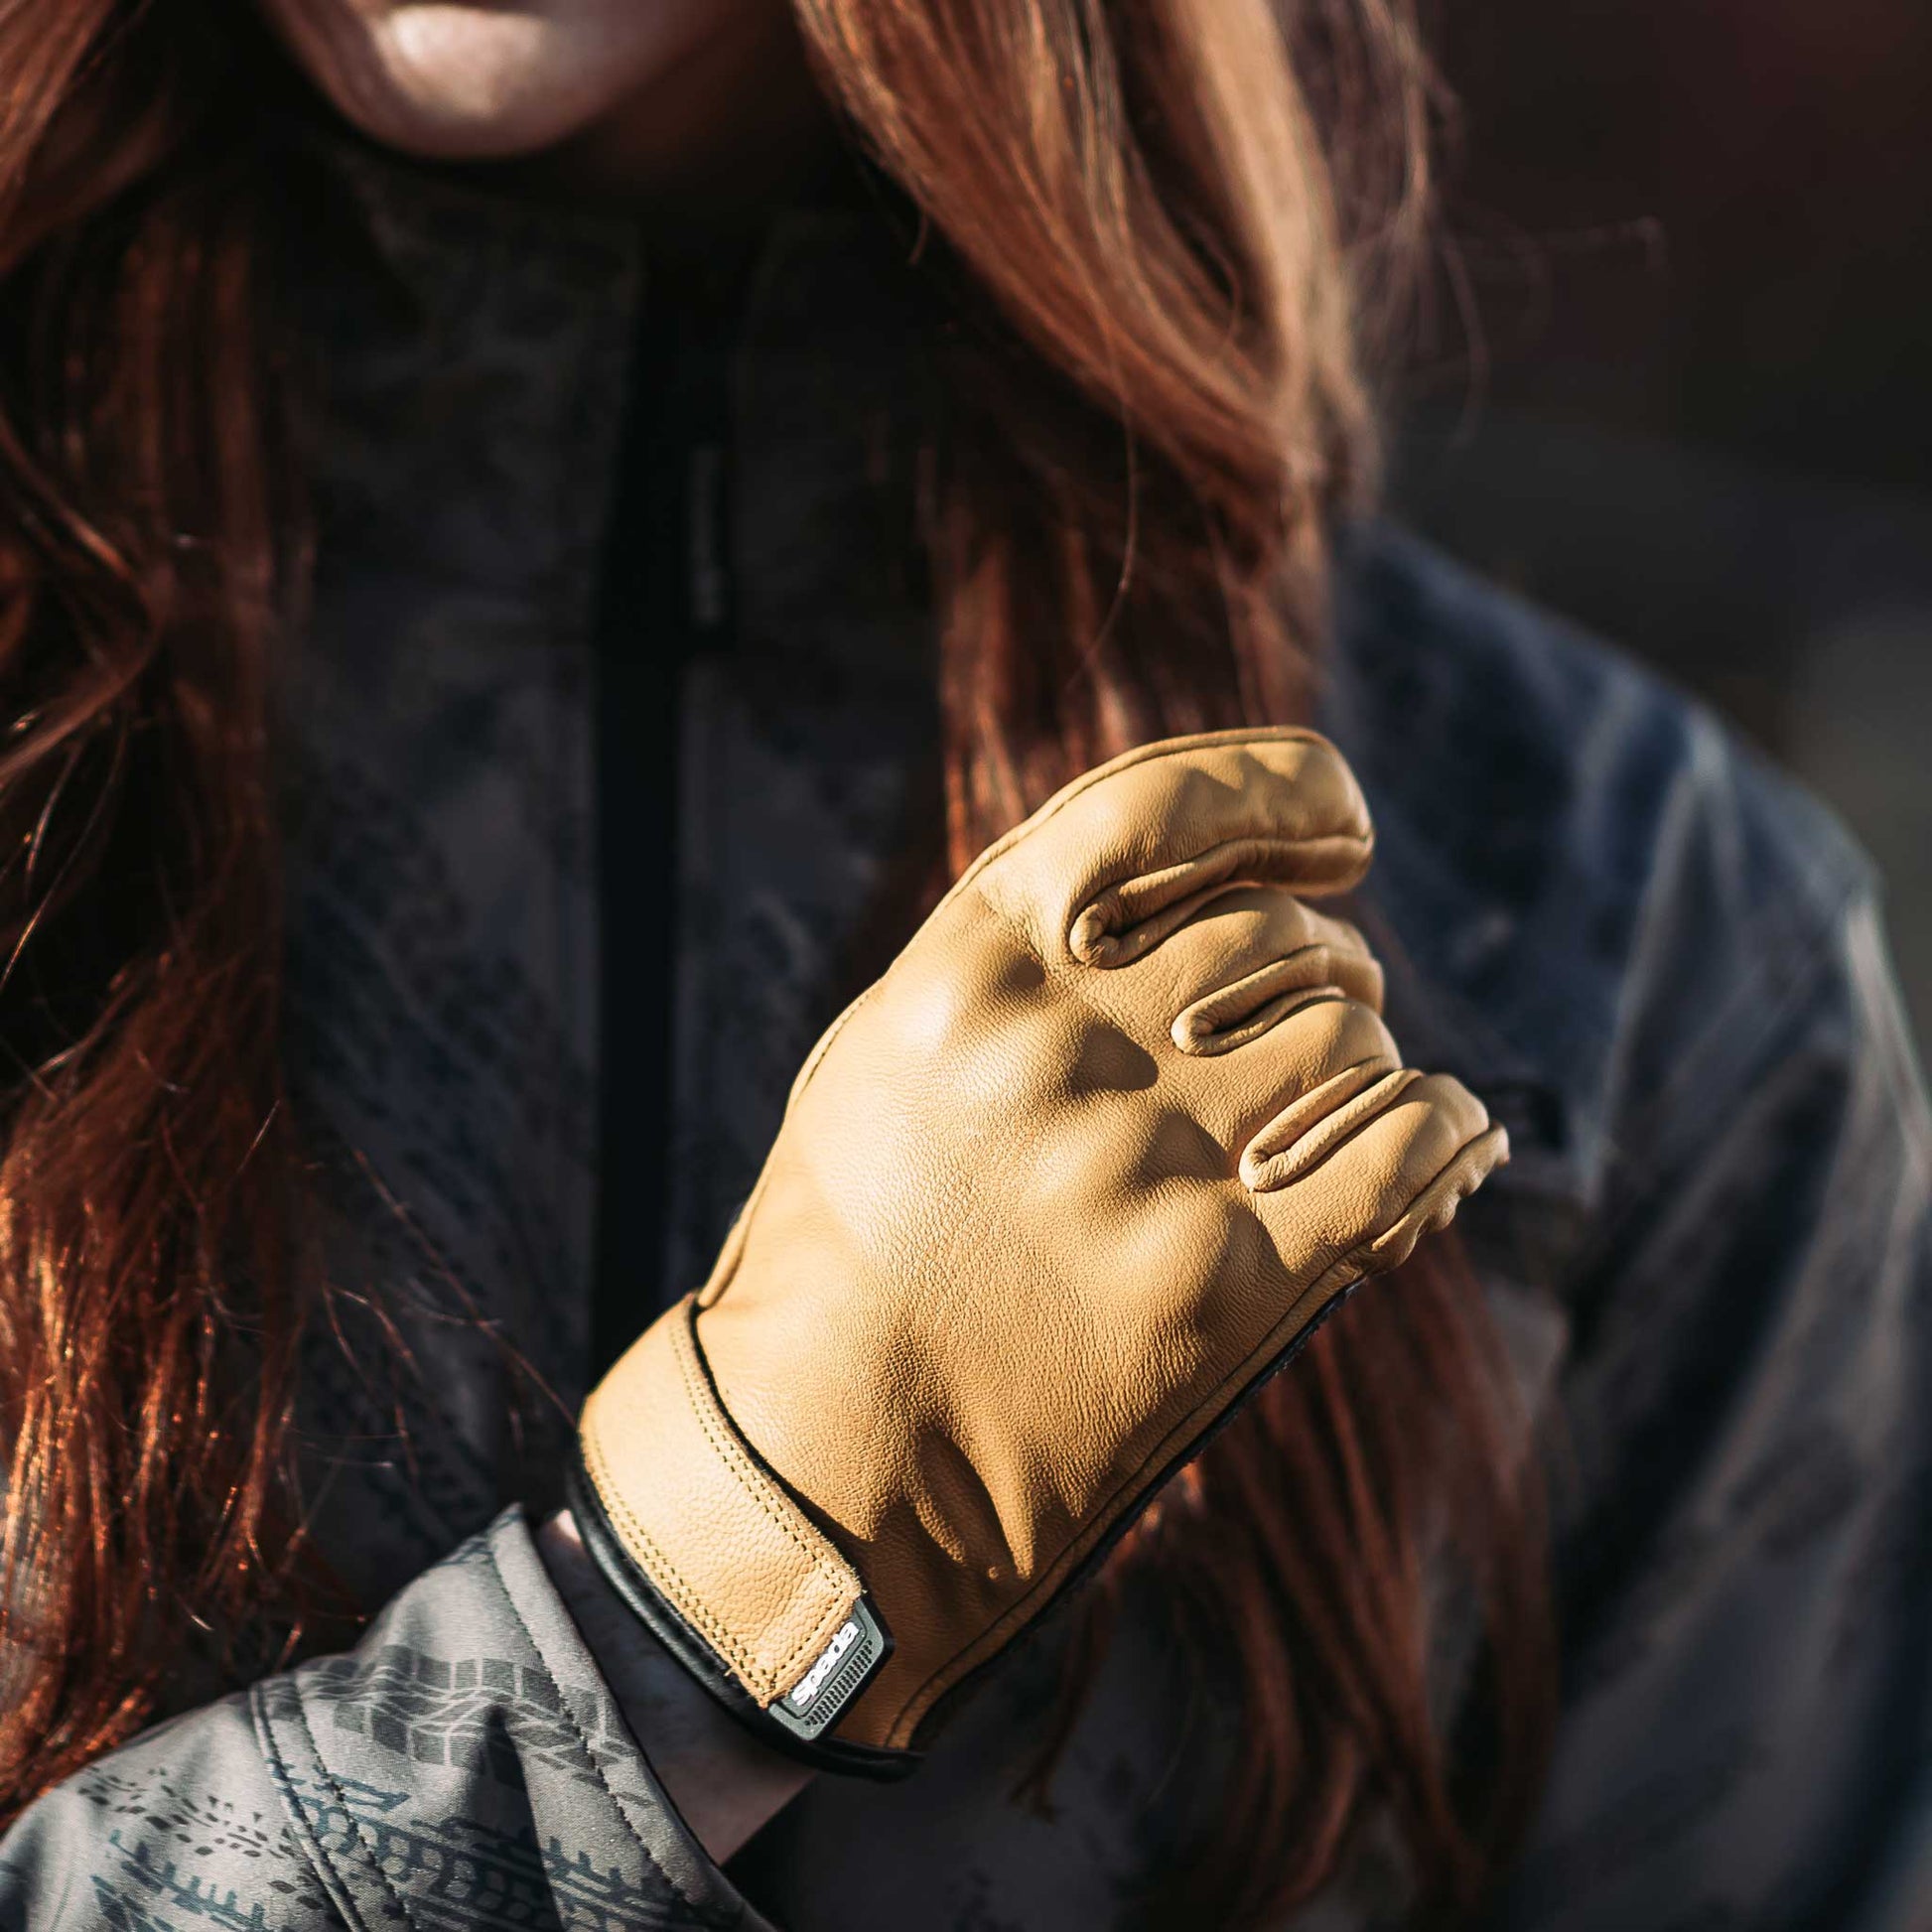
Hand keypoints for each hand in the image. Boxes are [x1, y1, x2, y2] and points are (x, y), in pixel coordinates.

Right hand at [574, 729, 1504, 1768]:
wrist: (835, 1467)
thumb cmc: (852, 1247)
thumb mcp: (889, 1056)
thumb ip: (1016, 956)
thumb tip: (1184, 891)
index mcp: (970, 966)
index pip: (1163, 804)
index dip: (1280, 789)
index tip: (1343, 820)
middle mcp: (1060, 1044)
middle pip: (1280, 935)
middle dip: (1330, 956)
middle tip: (1331, 994)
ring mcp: (1143, 1163)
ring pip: (1350, 1035)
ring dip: (1367, 1056)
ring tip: (1340, 1096)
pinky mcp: (1221, 1285)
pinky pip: (1401, 1150)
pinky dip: (1447, 1131)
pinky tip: (1455, 1137)